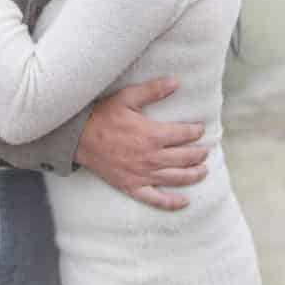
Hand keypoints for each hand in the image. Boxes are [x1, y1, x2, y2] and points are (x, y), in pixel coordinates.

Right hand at [75, 78, 207, 210]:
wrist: (79, 138)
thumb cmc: (103, 116)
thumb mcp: (127, 98)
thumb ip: (152, 90)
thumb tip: (175, 81)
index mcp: (153, 135)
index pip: (184, 135)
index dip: (195, 131)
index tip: (200, 129)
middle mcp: (152, 157)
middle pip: (185, 158)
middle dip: (199, 154)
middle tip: (205, 151)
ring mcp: (143, 174)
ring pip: (176, 178)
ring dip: (194, 175)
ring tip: (203, 171)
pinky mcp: (133, 186)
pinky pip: (157, 199)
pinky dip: (172, 203)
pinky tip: (185, 201)